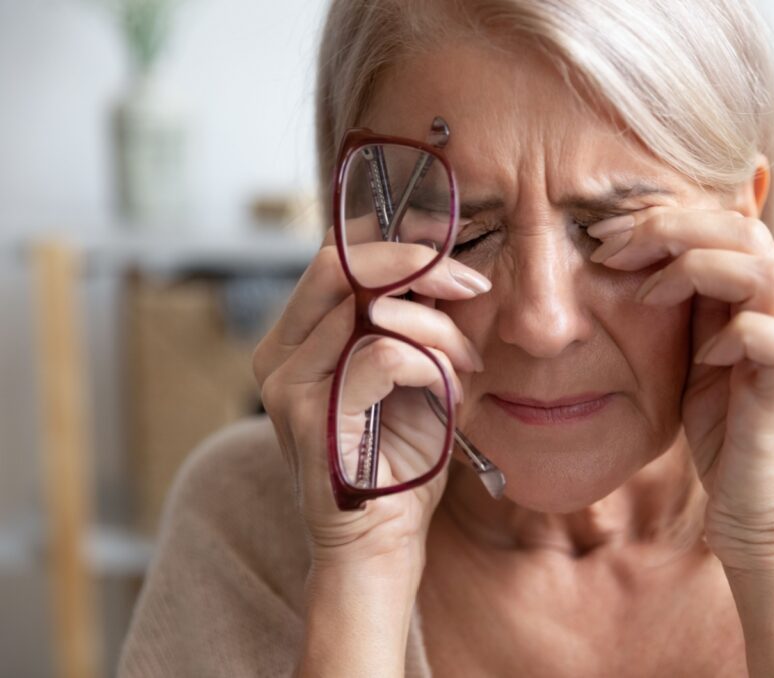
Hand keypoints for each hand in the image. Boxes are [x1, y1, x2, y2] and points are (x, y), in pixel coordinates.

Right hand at [252, 223, 489, 570]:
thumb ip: (414, 322)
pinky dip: (430, 364)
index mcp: (299, 339)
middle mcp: (279, 354)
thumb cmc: (399, 460)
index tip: (452, 256)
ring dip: (437, 328)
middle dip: (418, 264)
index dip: (396, 242)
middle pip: (339, 264)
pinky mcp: (310, 416)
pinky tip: (448, 390)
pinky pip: (383, 355)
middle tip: (470, 285)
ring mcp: (287, 384)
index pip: (336, 257)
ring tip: (466, 363)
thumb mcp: (413, 375)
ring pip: (369, 308)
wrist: (380, 545)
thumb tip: (446, 265)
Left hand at [588, 206, 773, 571]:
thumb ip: (687, 311)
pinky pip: (771, 336)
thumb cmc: (728, 439)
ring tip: (644, 291)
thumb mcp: (696, 361)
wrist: (764, 517)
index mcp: (762, 300)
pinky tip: (701, 355)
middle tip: (610, 246)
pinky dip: (730, 333)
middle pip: (742, 229)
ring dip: (693, 267)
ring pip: (760, 267)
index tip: (604, 234)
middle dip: (668, 227)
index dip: (664, 218)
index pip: (724, 225)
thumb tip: (638, 263)